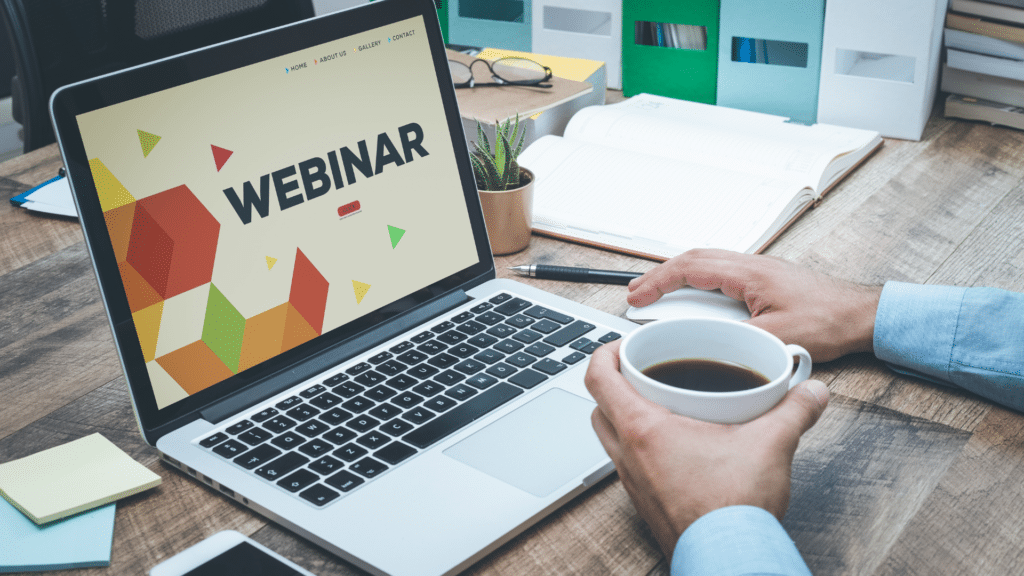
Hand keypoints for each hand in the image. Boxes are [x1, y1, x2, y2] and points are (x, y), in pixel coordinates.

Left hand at [584, 340, 829, 559]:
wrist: (729, 559)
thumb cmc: (733, 510)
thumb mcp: (770, 444)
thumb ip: (794, 411)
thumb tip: (810, 392)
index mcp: (643, 430)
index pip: (598, 378)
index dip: (604, 352)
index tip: (623, 345)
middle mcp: (628, 456)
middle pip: (598, 408)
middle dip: (615, 385)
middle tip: (643, 374)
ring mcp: (633, 482)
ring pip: (610, 439)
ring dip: (625, 418)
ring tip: (661, 408)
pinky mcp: (646, 502)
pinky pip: (629, 465)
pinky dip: (641, 449)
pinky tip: (677, 448)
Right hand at [627, 249, 881, 361]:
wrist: (862, 314)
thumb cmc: (829, 320)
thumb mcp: (778, 339)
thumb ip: (738, 341)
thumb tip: (706, 346)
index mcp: (748, 273)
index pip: (690, 268)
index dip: (657, 281)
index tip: (637, 296)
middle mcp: (751, 265)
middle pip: (693, 258)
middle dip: (659, 275)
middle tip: (637, 293)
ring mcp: (758, 270)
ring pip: (706, 262)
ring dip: (678, 276)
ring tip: (658, 294)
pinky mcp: (766, 280)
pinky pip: (721, 272)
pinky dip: (698, 281)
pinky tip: (695, 299)